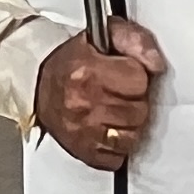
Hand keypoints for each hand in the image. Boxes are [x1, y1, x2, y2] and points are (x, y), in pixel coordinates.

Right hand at [34, 18, 168, 167]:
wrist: (37, 87)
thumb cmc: (72, 63)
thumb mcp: (102, 36)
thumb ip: (135, 40)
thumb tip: (156, 63)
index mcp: (87, 71)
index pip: (139, 80)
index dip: (136, 75)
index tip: (123, 73)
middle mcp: (83, 103)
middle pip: (139, 111)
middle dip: (134, 100)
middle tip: (119, 92)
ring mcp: (83, 131)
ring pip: (132, 136)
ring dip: (129, 124)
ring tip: (115, 110)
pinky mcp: (83, 152)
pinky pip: (118, 157)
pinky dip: (118, 145)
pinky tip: (109, 129)